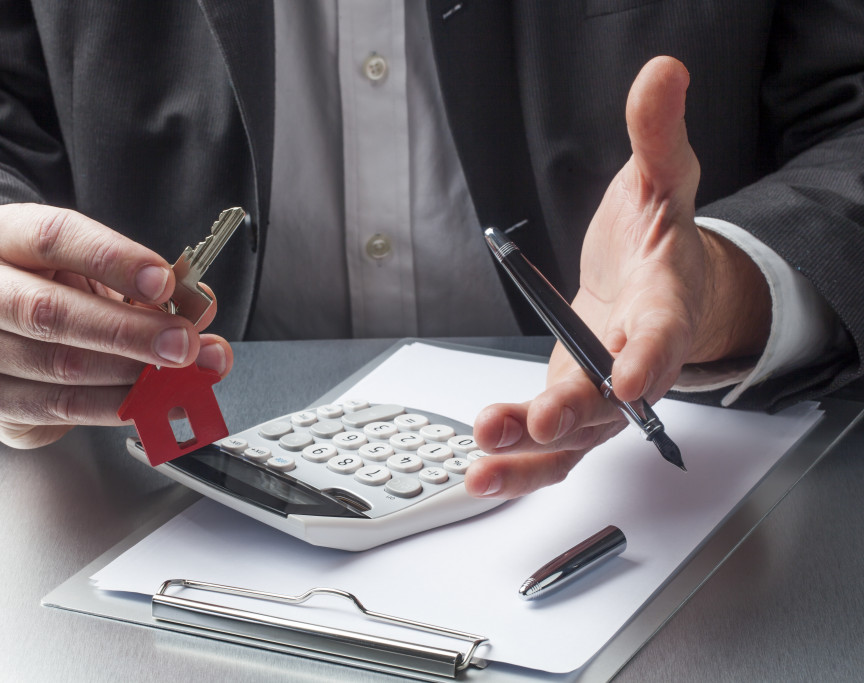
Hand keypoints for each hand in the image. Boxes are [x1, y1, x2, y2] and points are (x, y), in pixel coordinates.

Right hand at [0, 203, 233, 447]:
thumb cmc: (48, 284)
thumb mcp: (88, 266)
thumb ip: (143, 283)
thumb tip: (199, 308)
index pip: (54, 238)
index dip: (114, 260)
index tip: (165, 281)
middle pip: (49, 310)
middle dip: (127, 331)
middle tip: (183, 344)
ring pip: (55, 365)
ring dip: (127, 376)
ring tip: (176, 377)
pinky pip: (55, 407)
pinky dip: (110, 406)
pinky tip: (146, 402)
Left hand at [467, 56, 770, 497]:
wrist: (655, 286)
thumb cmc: (658, 243)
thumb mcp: (662, 179)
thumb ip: (657, 136)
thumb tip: (660, 75)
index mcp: (666, 308)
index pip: (663, 336)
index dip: (649, 357)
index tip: (630, 377)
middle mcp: (636, 365)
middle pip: (612, 401)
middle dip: (574, 413)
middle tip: (539, 420)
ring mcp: (602, 397)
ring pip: (575, 441)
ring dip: (532, 456)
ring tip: (483, 464)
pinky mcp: (570, 411)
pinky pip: (547, 446)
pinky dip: (517, 461)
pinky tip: (477, 466)